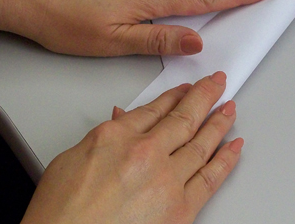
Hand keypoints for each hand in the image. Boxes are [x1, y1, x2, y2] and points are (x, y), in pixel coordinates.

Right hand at [21, 72, 242, 223]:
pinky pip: (210, 177)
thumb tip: (123, 120)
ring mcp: (166, 180)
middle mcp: (145, 153)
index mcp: (117, 136)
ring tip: (229, 109)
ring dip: (219, 122)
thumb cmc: (59, 213)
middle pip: (184, 117)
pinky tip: (234, 145)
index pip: (155, 108)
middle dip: (205, 96)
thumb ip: (106, 137)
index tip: (186, 89)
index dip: (175, 95)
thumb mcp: (71, 159)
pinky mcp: (180, 209)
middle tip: (217, 84)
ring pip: (201, 142)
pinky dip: (226, 159)